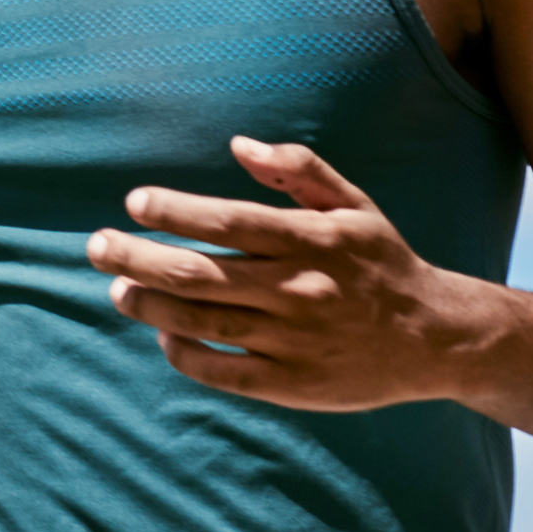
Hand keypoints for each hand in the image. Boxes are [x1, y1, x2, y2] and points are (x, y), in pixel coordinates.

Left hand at [90, 136, 509, 411]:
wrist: (436, 338)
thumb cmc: (382, 262)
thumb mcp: (354, 205)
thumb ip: (299, 170)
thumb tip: (240, 146)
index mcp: (313, 241)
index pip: (230, 222)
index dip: (176, 211)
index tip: (134, 202)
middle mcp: (300, 290)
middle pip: (201, 275)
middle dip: (137, 259)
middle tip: (97, 248)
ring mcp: (295, 341)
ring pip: (202, 323)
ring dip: (149, 306)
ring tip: (118, 290)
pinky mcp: (293, 385)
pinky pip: (223, 371)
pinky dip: (184, 353)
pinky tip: (163, 333)